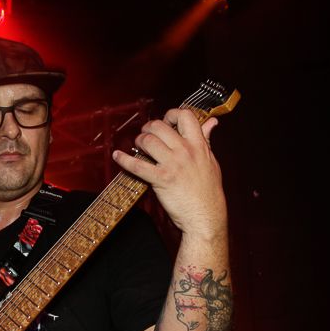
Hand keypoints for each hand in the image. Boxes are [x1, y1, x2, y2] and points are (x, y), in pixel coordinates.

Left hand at [113, 108, 226, 241]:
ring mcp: (173, 164)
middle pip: (160, 126)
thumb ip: (207, 140)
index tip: (166, 121)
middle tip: (146, 134)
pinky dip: (124, 160)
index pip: (185, 116)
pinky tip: (117, 156)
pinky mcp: (161, 179)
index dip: (171, 114)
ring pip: (148, 141)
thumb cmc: (209, 191)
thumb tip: (211, 122)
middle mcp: (186, 151)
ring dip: (138, 141)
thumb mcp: (212, 161)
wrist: (206, 216)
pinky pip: (138, 165)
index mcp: (199, 145)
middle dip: (148, 128)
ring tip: (138, 146)